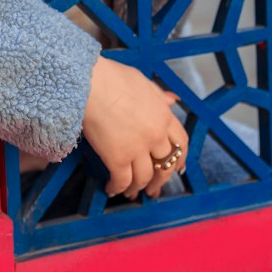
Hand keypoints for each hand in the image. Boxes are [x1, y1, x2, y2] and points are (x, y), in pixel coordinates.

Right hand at [82, 57, 188, 199]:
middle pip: (165, 165)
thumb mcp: (144, 83)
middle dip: (160, 180)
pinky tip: (111, 189)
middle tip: (153, 190)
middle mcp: (155, 135)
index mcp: (164, 116)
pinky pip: (122, 180)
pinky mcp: (117, 158)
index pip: (181, 143)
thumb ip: (159, 95)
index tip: (176, 168)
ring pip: (144, 177)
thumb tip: (172, 100)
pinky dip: (117, 188)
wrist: (91, 83)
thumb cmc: (113, 78)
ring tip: (131, 193)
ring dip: (138, 188)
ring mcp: (137, 148)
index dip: (179, 158)